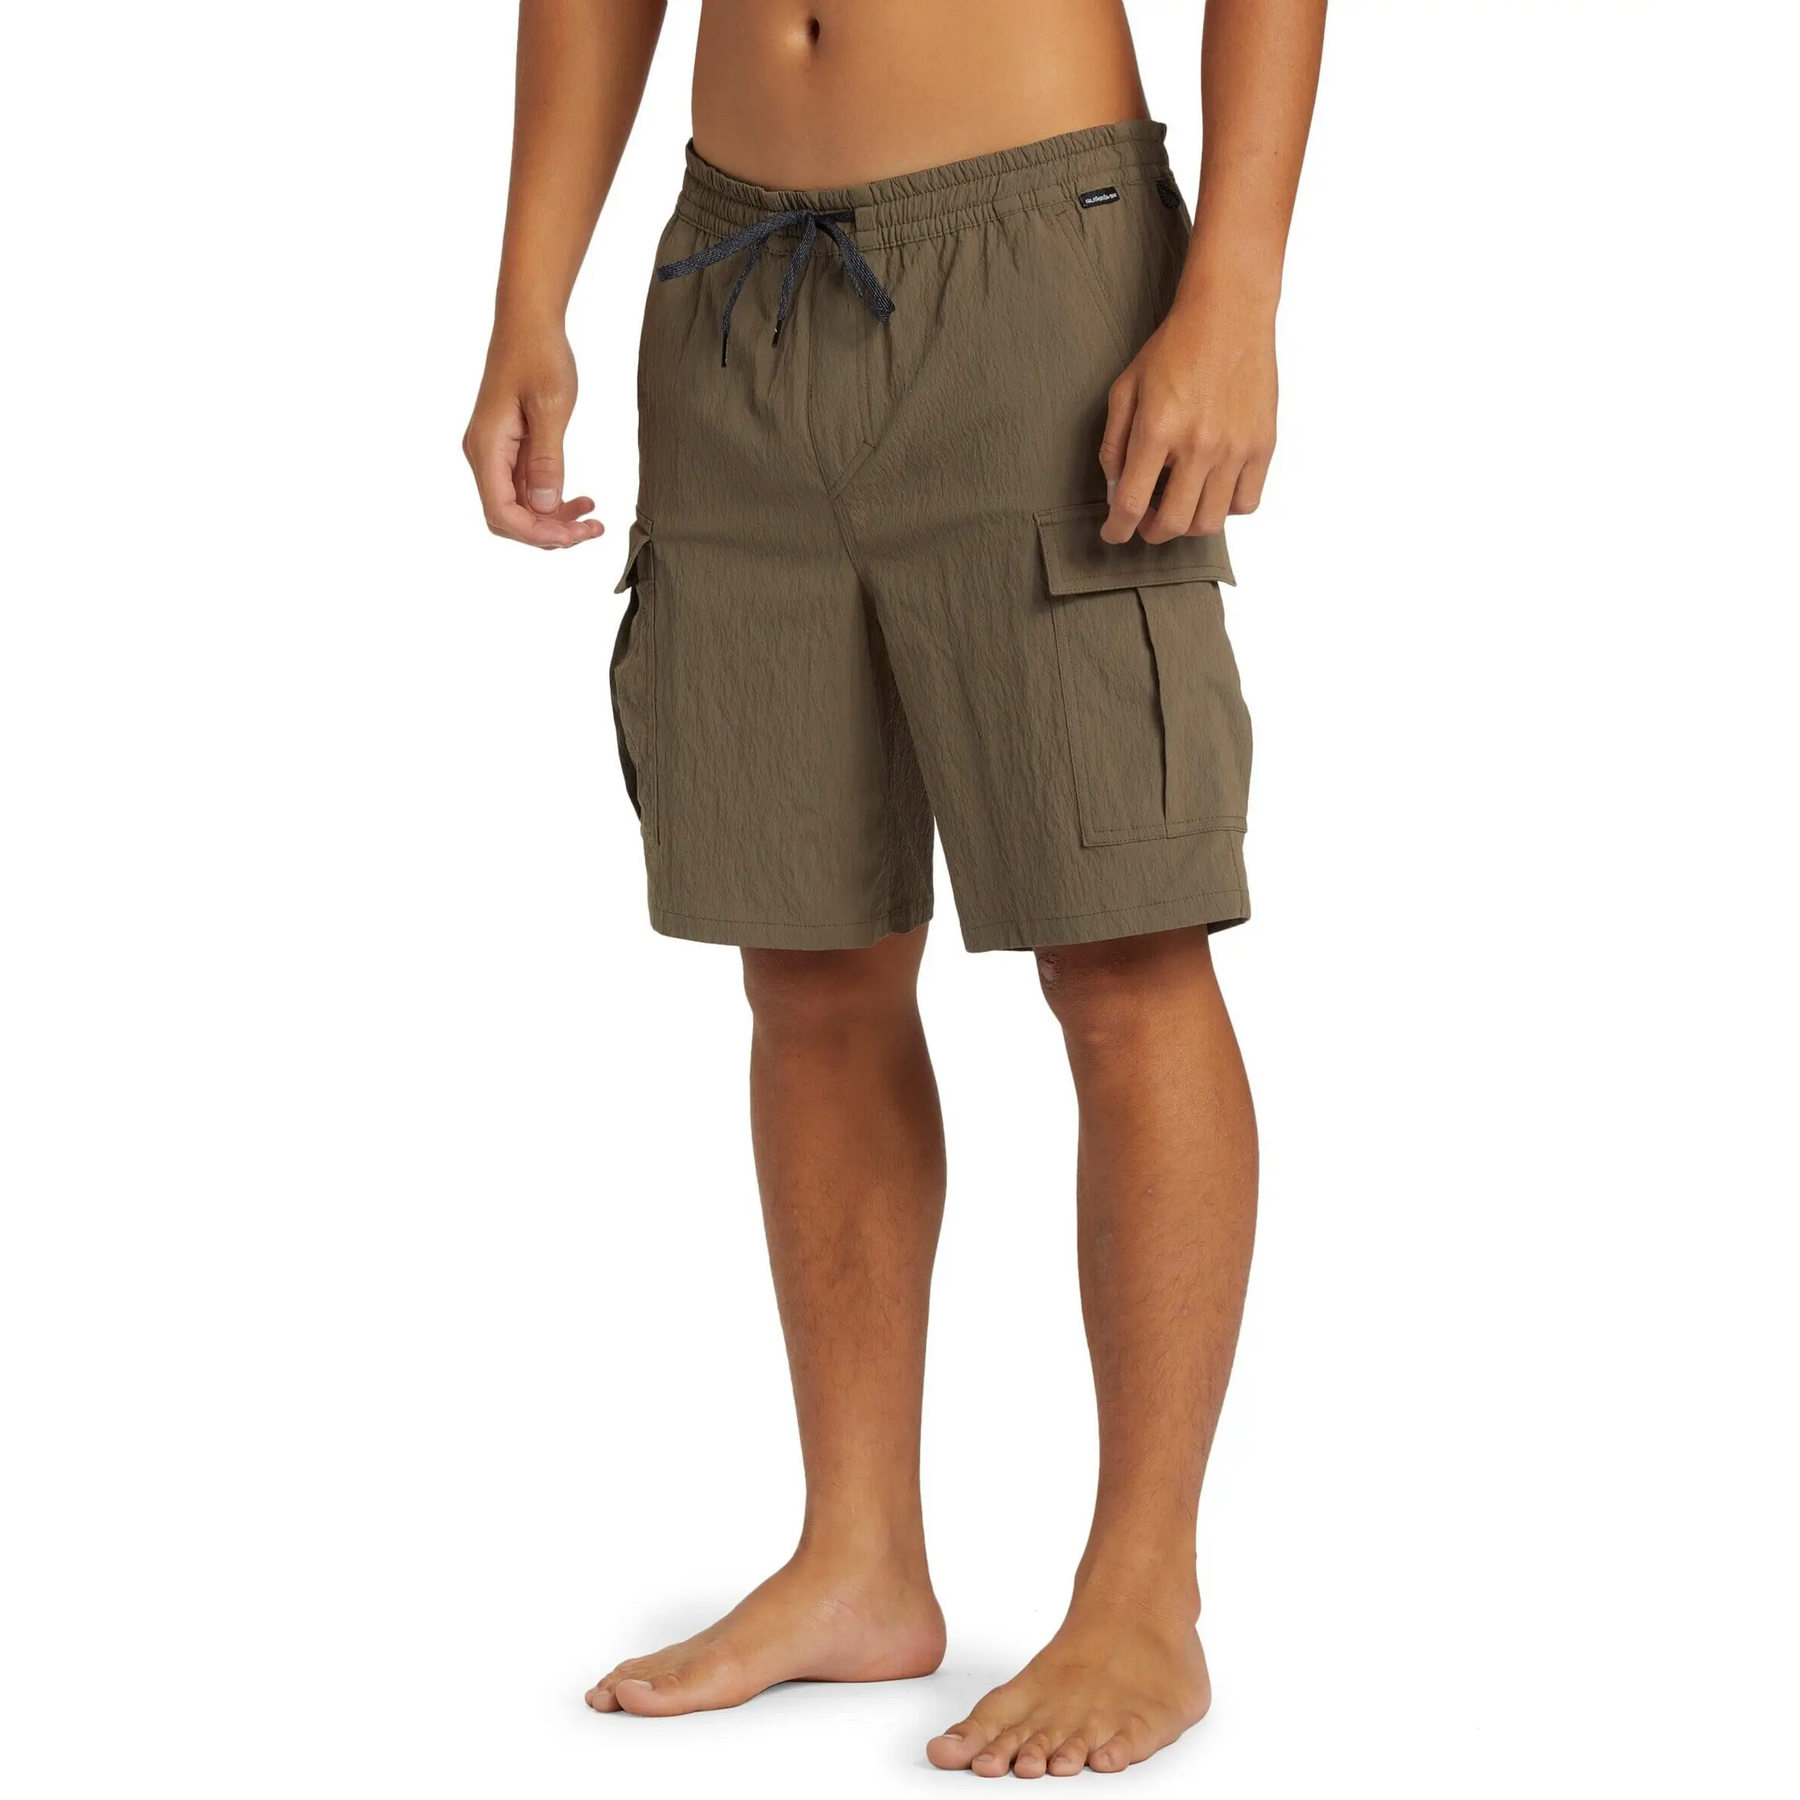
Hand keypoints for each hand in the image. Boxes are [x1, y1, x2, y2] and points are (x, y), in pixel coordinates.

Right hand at [463, 325, 604, 550]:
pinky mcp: (510, 449)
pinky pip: (528, 489)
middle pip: (509, 518)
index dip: (537, 533)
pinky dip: (554, 501)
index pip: (502, 513)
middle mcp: (484, 456)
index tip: (576, 535)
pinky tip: (584, 500)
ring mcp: (496, 454)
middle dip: (548, 533)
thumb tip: (546, 507)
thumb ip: (547, 460)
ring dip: (555, 520)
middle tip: (592, 529)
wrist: (529, 322)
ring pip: (520, 507)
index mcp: (487, 448)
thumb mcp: (550, 408)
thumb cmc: (539, 355)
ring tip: (593, 520)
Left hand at [1098, 293, 1276, 544]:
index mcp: (1158, 430)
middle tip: (1146, 523)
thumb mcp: (1126, 387)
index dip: (1117, 530)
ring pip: (1210, 522)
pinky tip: (1213, 490)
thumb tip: (1115, 489)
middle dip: (1151, 532)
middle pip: (1172, 523)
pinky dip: (1226, 508)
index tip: (1113, 534)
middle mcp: (1198, 445)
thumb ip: (1115, 443)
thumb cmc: (1174, 347)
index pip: (1131, 503)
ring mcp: (1235, 448)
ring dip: (1187, 525)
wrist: (1229, 313)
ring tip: (1180, 506)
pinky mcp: (1263, 445)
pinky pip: (1246, 502)